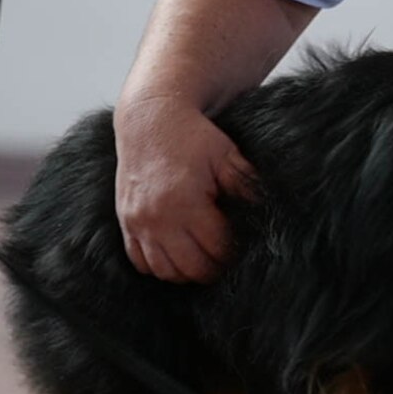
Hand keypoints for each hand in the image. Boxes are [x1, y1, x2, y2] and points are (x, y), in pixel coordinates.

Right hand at [113, 96, 258, 282]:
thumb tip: (267, 212)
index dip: (235, 252)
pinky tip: (178, 256)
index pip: (217, 248)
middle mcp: (157, 218)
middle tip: (228, 259)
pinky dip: (160, 266)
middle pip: (192, 267)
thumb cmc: (192, 137)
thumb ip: (246, 186)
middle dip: (215, 267)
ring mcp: (137, 223)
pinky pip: (140, 262)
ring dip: (188, 272)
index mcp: (185, 202)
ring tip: (205, 259)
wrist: (149, 121)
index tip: (244, 247)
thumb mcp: (226, 156)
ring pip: (165, 271)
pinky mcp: (125, 222)